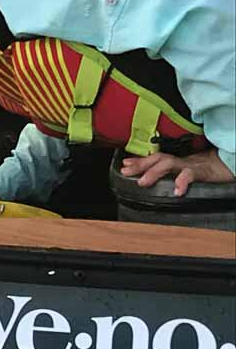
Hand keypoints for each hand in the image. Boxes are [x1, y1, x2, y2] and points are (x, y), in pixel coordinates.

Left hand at [119, 148, 234, 196]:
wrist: (230, 164)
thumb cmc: (207, 169)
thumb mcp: (185, 171)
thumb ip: (168, 172)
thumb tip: (147, 176)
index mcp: (176, 162)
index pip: (155, 158)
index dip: (139, 161)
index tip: (124, 164)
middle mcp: (181, 161)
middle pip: (158, 158)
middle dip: (141, 164)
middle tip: (126, 171)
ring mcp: (192, 165)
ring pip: (169, 163)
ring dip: (154, 171)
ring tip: (143, 182)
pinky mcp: (204, 171)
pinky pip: (191, 175)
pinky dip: (182, 181)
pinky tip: (176, 190)